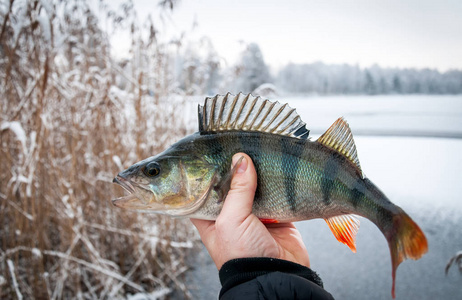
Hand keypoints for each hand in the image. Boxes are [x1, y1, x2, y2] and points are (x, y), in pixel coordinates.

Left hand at [191, 153, 309, 269]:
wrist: (277, 276)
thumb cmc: (241, 254)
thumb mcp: (231, 220)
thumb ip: (237, 189)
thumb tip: (242, 159)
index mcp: (210, 216)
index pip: (203, 187)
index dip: (206, 170)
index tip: (213, 149)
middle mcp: (230, 213)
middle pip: (231, 183)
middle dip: (236, 167)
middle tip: (240, 144)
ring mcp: (253, 213)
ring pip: (253, 185)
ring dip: (257, 172)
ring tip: (258, 150)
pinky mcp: (275, 214)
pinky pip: (275, 192)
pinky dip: (276, 182)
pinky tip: (276, 167)